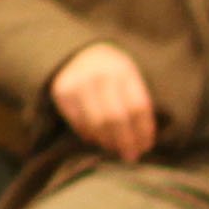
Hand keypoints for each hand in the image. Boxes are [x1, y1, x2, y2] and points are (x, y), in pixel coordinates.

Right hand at [48, 39, 157, 163]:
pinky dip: (89, 135)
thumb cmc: (112, 72)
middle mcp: (100, 76)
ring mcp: (78, 83)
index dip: (143, 131)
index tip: (146, 146)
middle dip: (126, 142)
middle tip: (131, 156)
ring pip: (96, 124)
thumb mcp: (130, 78)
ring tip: (115, 148)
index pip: (137, 107)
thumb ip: (136, 102)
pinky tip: (97, 138)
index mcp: (124, 71)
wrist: (78, 52)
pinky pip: (78, 123)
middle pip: (116, 118)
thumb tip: (142, 141)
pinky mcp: (62, 93)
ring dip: (108, 142)